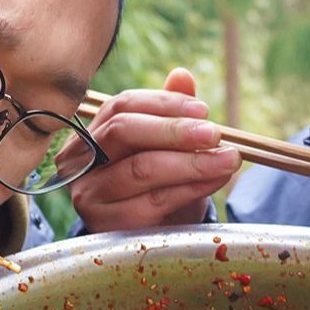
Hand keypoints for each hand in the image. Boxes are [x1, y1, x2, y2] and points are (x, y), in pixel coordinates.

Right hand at [66, 68, 240, 231]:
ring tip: (228, 158)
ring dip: (191, 162)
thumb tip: (182, 75)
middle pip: (124, 132)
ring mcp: (89, 194)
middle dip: (174, 130)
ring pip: (141, 168)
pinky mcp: (106, 224)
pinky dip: (190, 189)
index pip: (121, 106)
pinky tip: (215, 181)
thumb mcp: (166, 147)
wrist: (153, 234)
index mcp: (94, 131)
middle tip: (215, 133)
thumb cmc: (158, 184)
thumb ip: (171, 113)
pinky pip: (153, 201)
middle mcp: (82, 160)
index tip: (203, 110)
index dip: (163, 104)